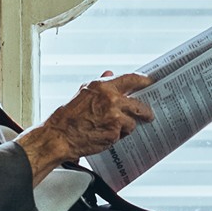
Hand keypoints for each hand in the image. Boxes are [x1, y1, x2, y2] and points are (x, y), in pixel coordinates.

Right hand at [17, 73, 154, 180]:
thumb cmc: (68, 115)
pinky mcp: (114, 134)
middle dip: (146, 111)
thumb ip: (100, 83)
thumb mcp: (84, 92)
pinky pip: (123, 135)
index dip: (145, 81)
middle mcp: (111, 101)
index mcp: (104, 88)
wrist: (60, 136)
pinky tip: (106, 135)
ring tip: (116, 128)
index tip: (151, 83)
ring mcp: (114, 118)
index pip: (132, 79)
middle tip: (148, 114)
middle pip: (139, 105)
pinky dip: (117, 136)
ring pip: (132, 122)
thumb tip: (110, 74)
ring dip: (128, 126)